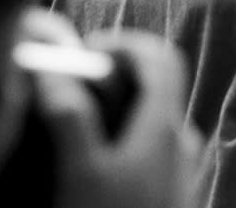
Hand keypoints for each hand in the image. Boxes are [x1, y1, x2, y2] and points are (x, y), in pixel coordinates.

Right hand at [23, 14, 205, 207]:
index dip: (125, 42)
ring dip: (118, 107)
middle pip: (157, 84)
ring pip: (152, 118)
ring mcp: (180, 170)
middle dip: (115, 73)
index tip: (85, 51)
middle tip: (73, 83)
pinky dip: (124, 136)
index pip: (162, 55)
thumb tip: (53, 69)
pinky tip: (94, 160)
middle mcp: (181, 142)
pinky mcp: (172, 193)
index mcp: (165, 126)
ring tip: (76, 122)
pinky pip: (150, 148)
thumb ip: (70, 116)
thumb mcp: (82, 172)